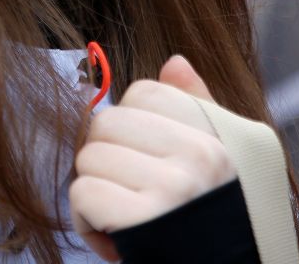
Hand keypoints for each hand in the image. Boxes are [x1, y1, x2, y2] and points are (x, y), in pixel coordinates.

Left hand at [69, 55, 236, 261]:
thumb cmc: (208, 225)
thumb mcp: (217, 165)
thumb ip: (195, 110)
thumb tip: (173, 62)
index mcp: (216, 137)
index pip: (143, 92)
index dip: (131, 128)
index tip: (148, 163)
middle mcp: (201, 156)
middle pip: (107, 122)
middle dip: (107, 161)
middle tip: (133, 196)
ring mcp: (174, 187)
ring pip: (88, 157)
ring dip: (96, 193)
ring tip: (126, 218)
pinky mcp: (145, 221)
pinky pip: (81, 193)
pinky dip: (86, 220)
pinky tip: (114, 237)